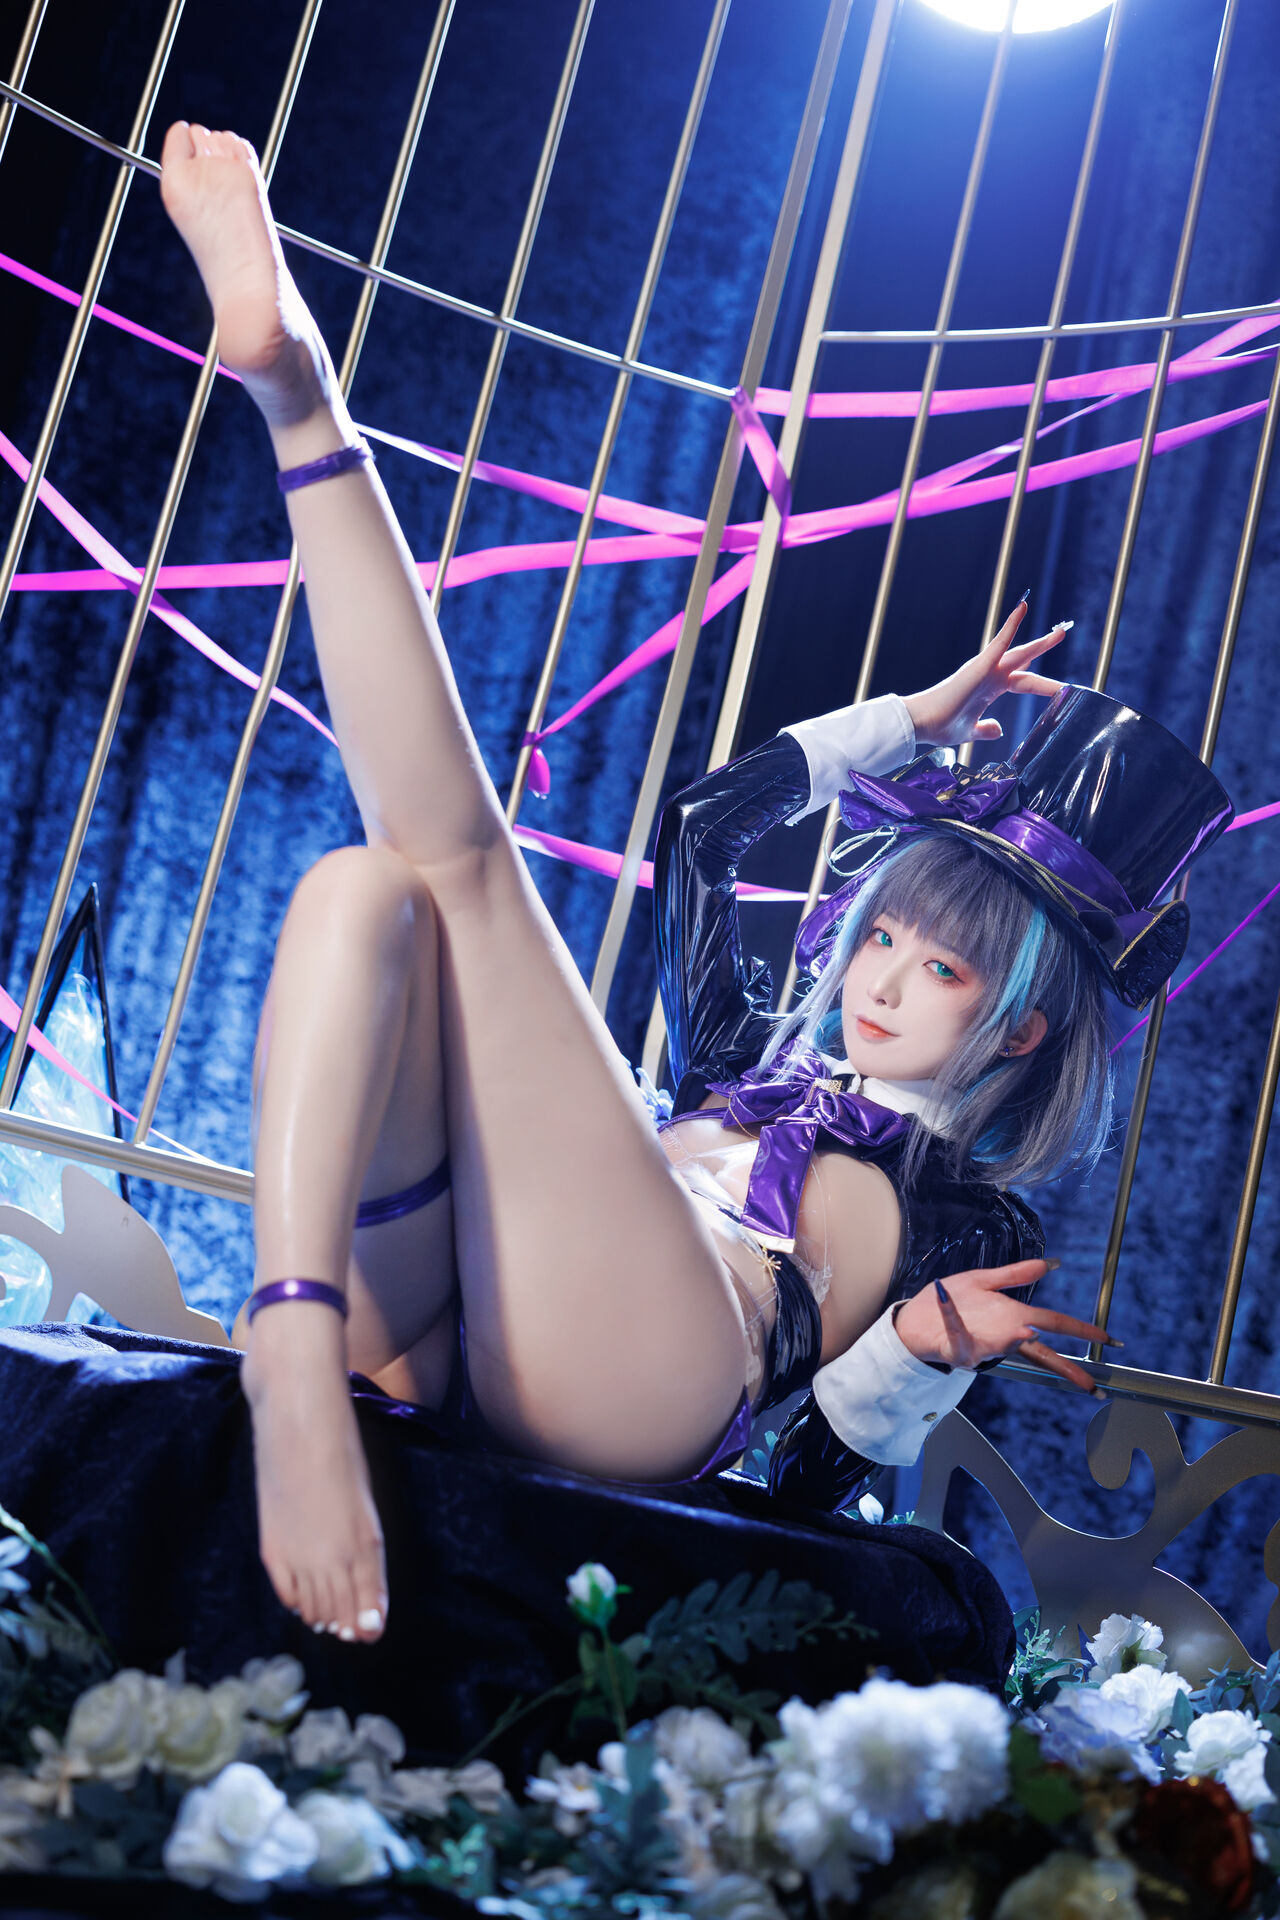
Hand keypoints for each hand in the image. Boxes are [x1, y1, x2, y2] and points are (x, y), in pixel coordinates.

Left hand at [893, 1258, 1116, 1392]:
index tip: (1106, 1339)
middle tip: (1088, 1383)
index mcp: (1013, 1319)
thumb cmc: (954, 1302)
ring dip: (1015, 1338)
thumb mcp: (986, 1282)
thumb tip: (1051, 1263)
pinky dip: (951, 1315)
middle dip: (1064, 1368)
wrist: (917, 1319)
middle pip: (1039, 1353)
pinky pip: (956, 1332)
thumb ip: (1017, 1274)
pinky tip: (944, 1294)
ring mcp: (981, 1346)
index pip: (1054, 1325)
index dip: (1081, 1330)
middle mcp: (1003, 1337)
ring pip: (1003, 1346)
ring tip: (1030, 1330)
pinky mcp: (955, 1347)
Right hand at [902, 601, 1068, 750]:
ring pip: (1019, 651)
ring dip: (1040, 642)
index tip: (1060, 685)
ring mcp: (985, 669)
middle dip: (1044, 648)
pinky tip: (1022, 608)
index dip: (1041, 682)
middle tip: (1062, 633)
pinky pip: (999, 641)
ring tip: (1061, 631)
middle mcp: (990, 676)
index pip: (1021, 681)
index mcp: (990, 689)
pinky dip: (1011, 625)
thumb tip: (999, 729)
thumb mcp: (970, 731)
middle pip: (1025, 661)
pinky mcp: (979, 665)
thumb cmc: (941, 726)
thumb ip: (986, 729)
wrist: (923, 724)